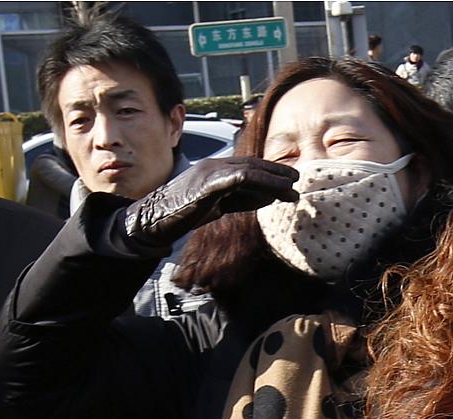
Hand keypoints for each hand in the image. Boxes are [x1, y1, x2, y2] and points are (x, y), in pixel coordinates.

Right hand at [123, 157, 298, 247]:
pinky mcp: (207, 185)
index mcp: (215, 169)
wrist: (154, 220)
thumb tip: (269, 197)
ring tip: (292, 189)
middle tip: (297, 181)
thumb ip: (241, 199)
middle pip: (252, 165)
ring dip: (274, 180)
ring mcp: (209, 172)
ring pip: (250, 170)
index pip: (249, 166)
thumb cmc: (184, 214)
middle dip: (277, 173)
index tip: (290, 182)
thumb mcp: (218, 205)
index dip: (271, 172)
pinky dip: (261, 184)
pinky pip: (239, 179)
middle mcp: (214, 165)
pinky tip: (276, 192)